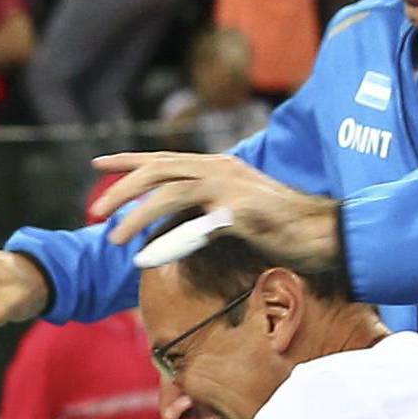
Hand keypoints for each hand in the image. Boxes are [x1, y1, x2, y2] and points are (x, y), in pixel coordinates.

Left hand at [90, 151, 340, 272]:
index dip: (128, 160)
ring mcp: (229, 189)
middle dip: (120, 189)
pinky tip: (145, 260)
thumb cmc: (281, 228)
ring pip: (169, 194)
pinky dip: (167, 244)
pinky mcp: (240, 214)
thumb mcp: (233, 214)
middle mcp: (219, 169)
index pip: (163, 158)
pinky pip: (194, 228)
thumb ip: (201, 213)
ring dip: (136, 217)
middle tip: (94, 211)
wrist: (324, 233)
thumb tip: (167, 228)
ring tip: (113, 239)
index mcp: (216, 166)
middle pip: (158, 171)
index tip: (97, 164)